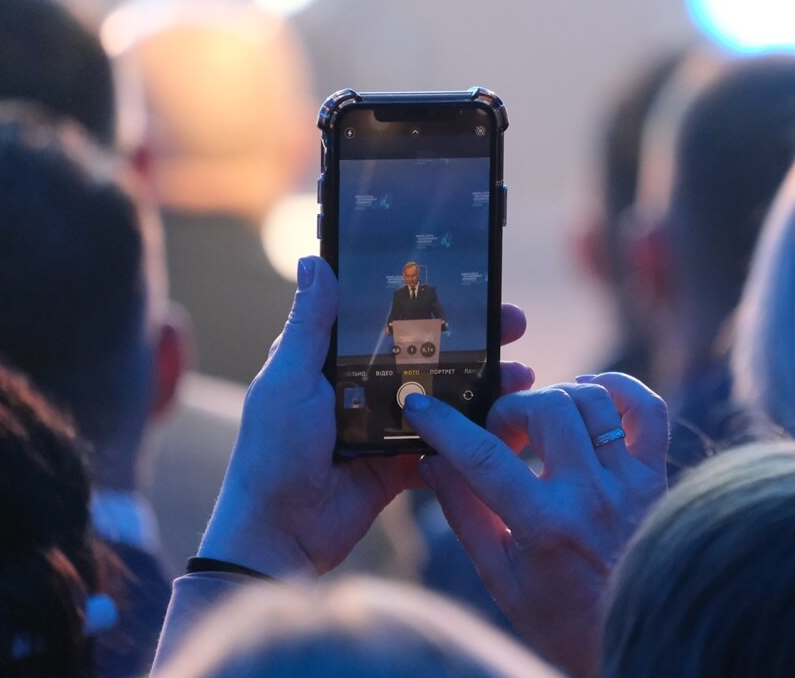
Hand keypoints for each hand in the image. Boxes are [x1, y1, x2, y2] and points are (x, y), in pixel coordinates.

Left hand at [198, 255, 534, 577]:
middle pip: (432, 353)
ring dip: (487, 385)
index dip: (434, 301)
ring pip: (448, 396)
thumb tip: (312, 261)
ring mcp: (390, 425)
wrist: (280, 534)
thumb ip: (309, 326)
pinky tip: (508, 426)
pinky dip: (477, 436)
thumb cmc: (272, 452)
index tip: (473, 285)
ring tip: (523, 376)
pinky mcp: (405, 462)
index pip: (392, 319)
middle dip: (478, 339)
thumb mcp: (287, 379)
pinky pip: (448, 444)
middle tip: (515, 324)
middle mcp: (366, 387)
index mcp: (336, 360)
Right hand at [404, 373, 667, 677]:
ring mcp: (630, 482)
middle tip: (499, 433)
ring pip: (592, 400)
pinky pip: (647, 409)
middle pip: (547, 409)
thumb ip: (466, 513)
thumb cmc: (560, 616)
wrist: (630, 635)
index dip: (444, 425)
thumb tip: (433, 463)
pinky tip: (589, 395)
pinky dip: (617, 389)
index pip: (484, 457)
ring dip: (556, 397)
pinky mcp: (656, 475)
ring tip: (539, 421)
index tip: (421, 407)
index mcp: (545, 525)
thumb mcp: (499, 576)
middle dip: (510, 409)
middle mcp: (591, 496)